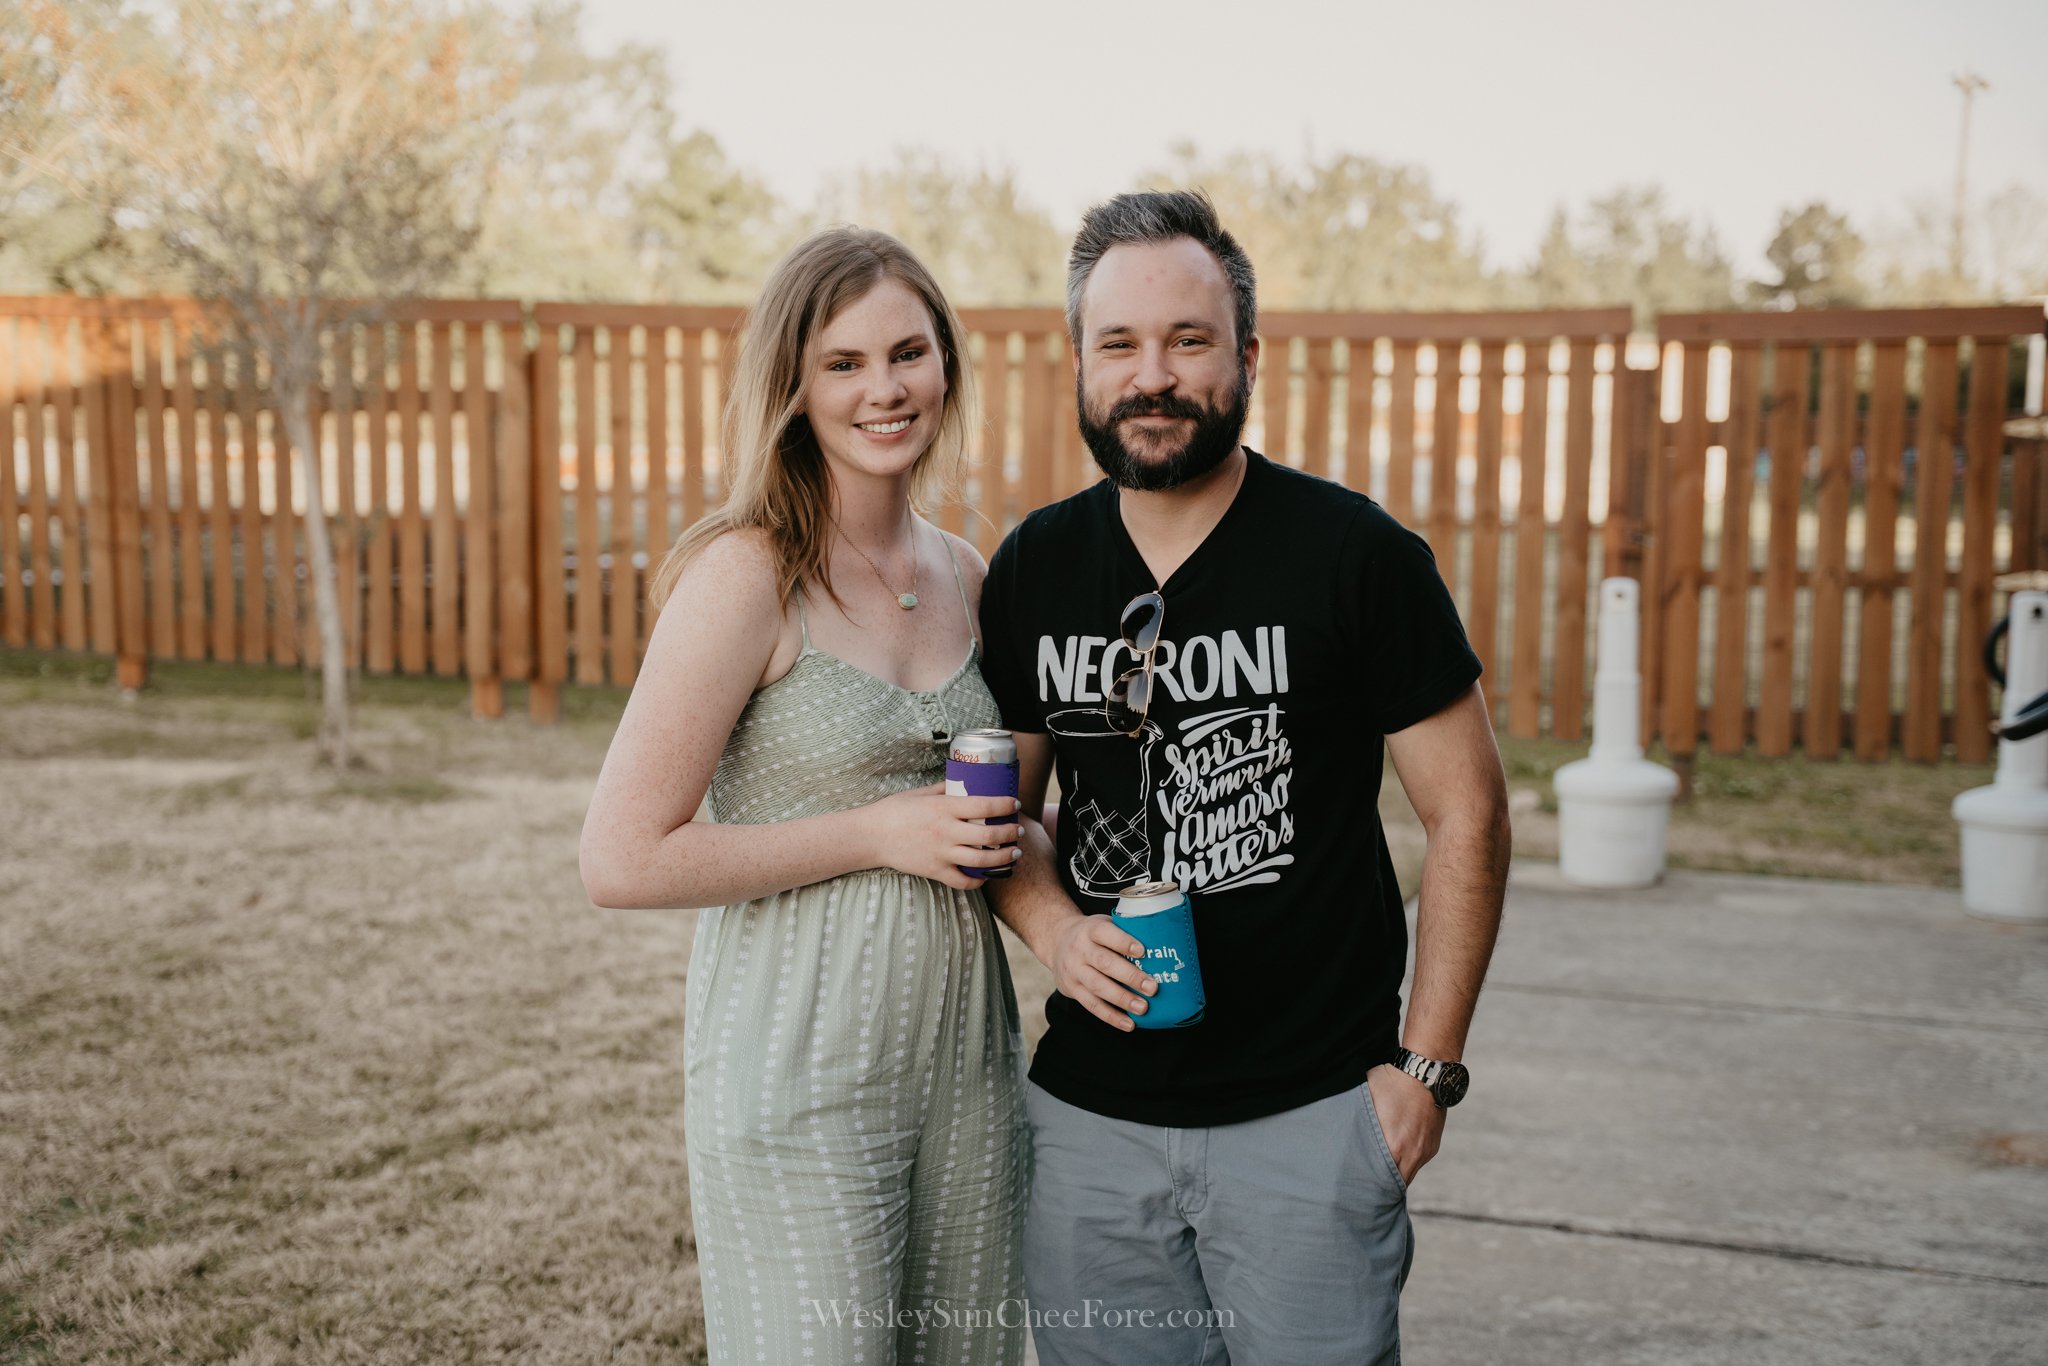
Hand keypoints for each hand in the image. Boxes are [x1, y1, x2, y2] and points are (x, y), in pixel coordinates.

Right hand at [863, 783, 1020, 890]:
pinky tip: (987, 876)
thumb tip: (965, 782)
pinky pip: (963, 881)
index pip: (984, 806)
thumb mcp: (921, 793)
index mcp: (944, 808)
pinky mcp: (934, 871)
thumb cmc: (894, 810)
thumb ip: (945, 789)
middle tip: (1018, 830)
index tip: (1014, 804)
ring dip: (1004, 858)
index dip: (1005, 805)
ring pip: (982, 861)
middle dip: (1010, 833)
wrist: (871, 836)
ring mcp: (941, 853)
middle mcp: (945, 831)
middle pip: (989, 835)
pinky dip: (978, 881)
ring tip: (1014, 853)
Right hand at [1049, 913, 1156, 1032]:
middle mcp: (1079, 950)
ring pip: (1098, 987)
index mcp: (1090, 929)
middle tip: (1152, 987)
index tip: (1143, 950)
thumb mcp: (1102, 923)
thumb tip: (1160, 946)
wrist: (1056, 941)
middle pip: (1104, 963)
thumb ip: (1124, 932)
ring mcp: (1073, 971)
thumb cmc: (1092, 934)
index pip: (1105, 933)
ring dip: (1122, 999)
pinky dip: (1111, 1016)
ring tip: (1143, 1008)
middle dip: (1130, 976)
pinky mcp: (1071, 990)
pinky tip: (1128, 1023)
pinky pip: (1092, 1006)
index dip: (1123, 942)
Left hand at [1366, 1062, 1444, 1186]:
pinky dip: (1405, 1161)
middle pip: (1395, 1183)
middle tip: (1364, 1190)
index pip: (1381, 1181)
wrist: (1426, 1072)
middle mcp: (1413, 1153)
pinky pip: (1417, 1161)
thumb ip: (1356, 1122)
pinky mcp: (1432, 1145)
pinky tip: (1394, 1155)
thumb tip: (1335, 1134)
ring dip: (1394, 1174)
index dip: (1369, 1188)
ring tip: (1377, 1173)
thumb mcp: (1366, 1099)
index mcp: (1394, 1146)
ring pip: (1408, 1173)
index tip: (1356, 1192)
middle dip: (1381, 1187)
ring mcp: (1425, 1150)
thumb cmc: (1390, 1082)